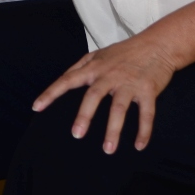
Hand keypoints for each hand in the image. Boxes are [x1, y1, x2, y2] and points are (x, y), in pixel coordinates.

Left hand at [31, 35, 176, 154]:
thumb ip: (80, 66)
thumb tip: (64, 78)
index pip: (68, 79)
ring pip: (119, 108)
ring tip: (108, 149)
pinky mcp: (148, 90)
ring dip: (114, 130)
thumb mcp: (98, 54)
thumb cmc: (125, 51)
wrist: (158, 44)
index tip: (37, 107)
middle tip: (77, 135)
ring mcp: (129, 83)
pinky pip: (146, 113)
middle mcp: (109, 75)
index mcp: (94, 67)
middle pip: (94, 95)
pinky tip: (139, 145)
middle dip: (85, 115)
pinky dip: (143, 131)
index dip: (51, 93)